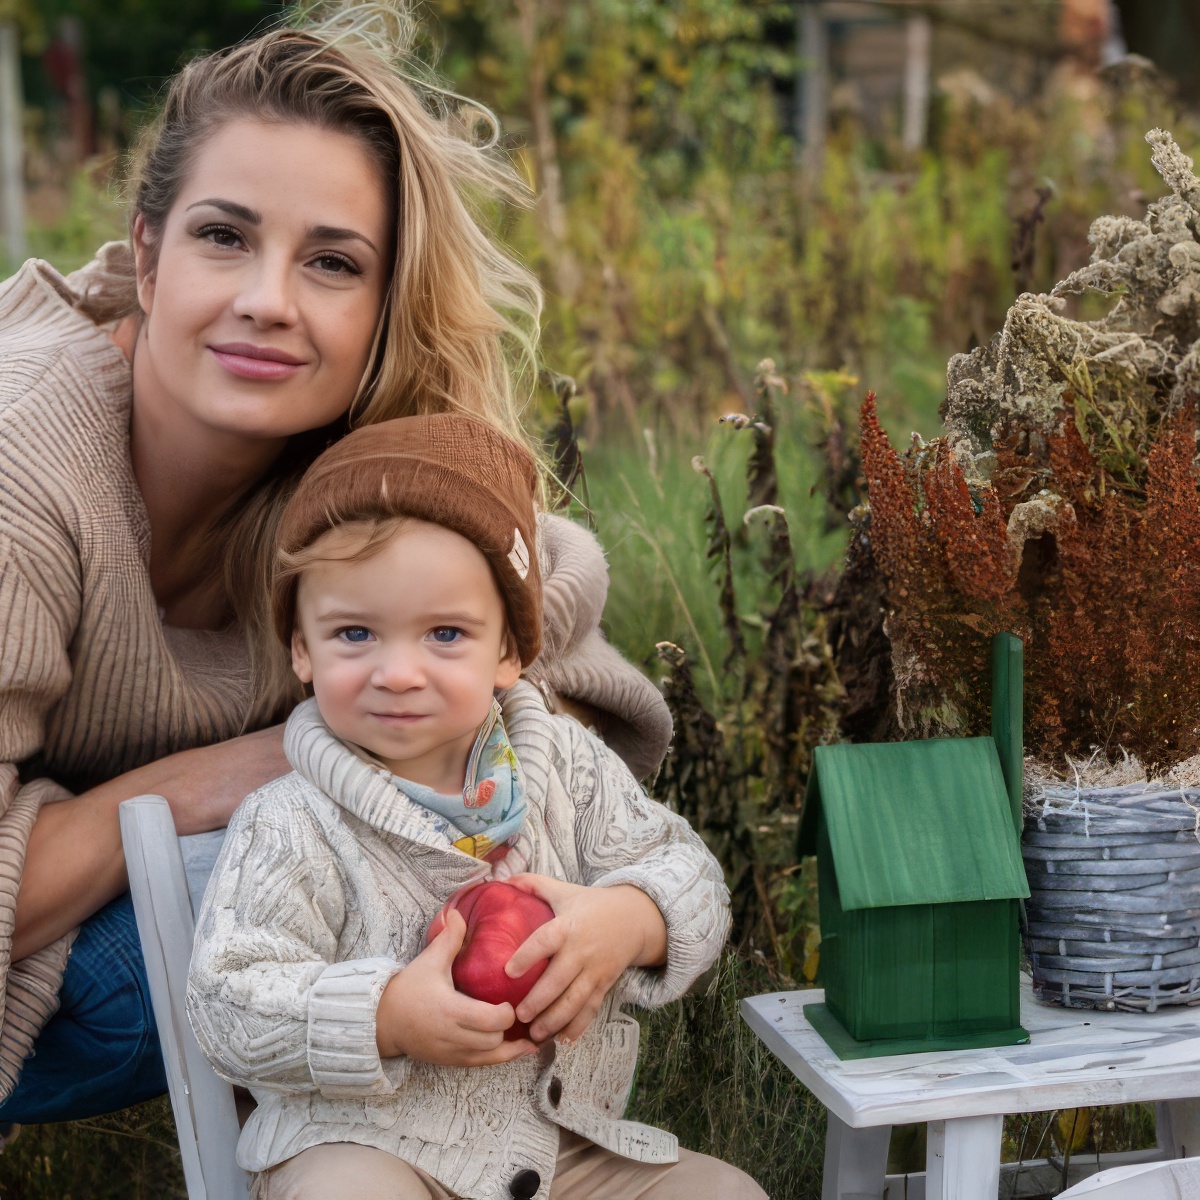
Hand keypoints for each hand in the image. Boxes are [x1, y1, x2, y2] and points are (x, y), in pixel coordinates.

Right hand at [376, 909, 537, 1065]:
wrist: (384, 1020)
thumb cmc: (409, 988)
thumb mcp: (429, 961)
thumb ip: (449, 938)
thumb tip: (459, 912)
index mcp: (450, 1010)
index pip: (489, 1021)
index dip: (507, 1013)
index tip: (512, 999)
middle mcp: (452, 1035)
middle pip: (494, 1040)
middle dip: (510, 1027)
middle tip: (522, 1010)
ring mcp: (452, 1052)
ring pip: (492, 1057)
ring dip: (510, 1044)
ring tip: (531, 1031)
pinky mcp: (451, 1062)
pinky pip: (482, 1065)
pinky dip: (502, 1056)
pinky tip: (521, 1047)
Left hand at [503, 876, 667, 1044]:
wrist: (635, 918)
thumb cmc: (592, 905)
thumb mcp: (564, 891)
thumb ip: (533, 885)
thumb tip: (502, 878)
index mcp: (568, 925)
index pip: (546, 940)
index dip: (528, 955)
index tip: (508, 971)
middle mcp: (582, 951)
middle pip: (560, 979)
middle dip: (539, 1000)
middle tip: (518, 1014)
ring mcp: (595, 971)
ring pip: (575, 1000)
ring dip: (555, 1020)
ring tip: (535, 1033)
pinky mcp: (604, 985)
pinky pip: (591, 1009)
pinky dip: (578, 1027)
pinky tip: (563, 1040)